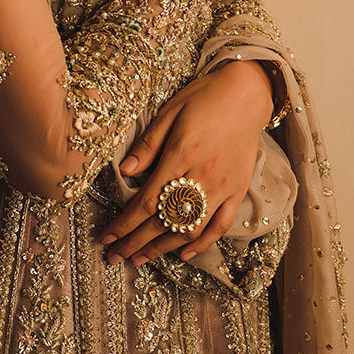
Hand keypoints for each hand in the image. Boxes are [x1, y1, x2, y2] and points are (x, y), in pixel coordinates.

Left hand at [99, 60, 272, 265]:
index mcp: (181, 155)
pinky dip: (202, 243)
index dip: (125, 224)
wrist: (247, 93)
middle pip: (164, 221)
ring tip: (140, 259)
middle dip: (136, 243)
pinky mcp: (238, 190)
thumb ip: (148, 144)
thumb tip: (124, 172)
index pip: (148, 201)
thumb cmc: (204, 97)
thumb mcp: (170, 111)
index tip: (106, 237)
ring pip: (190, 229)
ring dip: (162, 248)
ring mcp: (223, 187)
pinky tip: (183, 253)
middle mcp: (202, 176)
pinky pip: (221, 225)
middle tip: (114, 257)